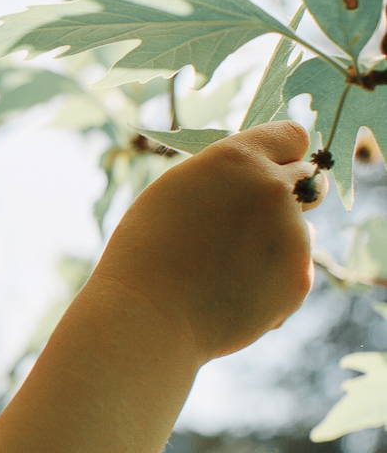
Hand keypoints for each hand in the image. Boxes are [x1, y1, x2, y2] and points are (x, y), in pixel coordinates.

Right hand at [94, 121, 317, 362]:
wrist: (145, 318)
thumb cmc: (145, 253)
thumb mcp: (177, 192)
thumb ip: (226, 178)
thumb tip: (263, 178)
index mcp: (238, 159)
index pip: (292, 135)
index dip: (280, 154)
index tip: (268, 171)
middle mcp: (274, 189)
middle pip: (307, 180)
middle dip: (286, 196)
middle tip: (247, 223)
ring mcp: (293, 235)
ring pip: (299, 231)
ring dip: (273, 244)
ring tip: (221, 270)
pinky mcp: (299, 278)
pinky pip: (292, 271)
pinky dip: (269, 282)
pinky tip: (229, 293)